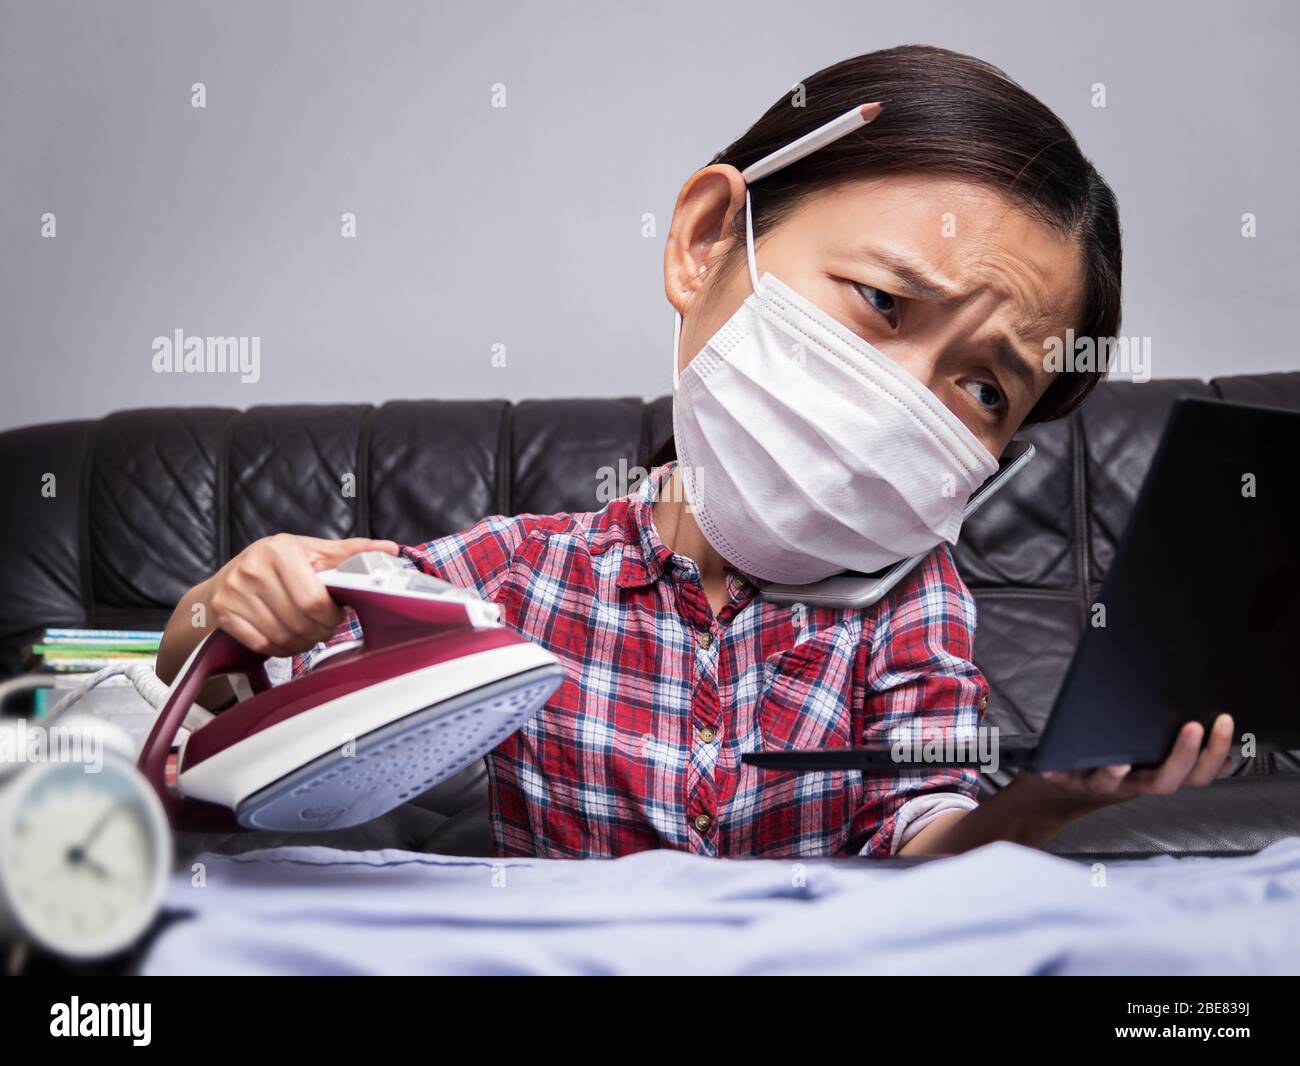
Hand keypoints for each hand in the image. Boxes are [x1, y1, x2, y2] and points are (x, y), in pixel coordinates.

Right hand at [206, 534, 398, 655]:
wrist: (228, 577)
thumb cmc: (277, 564)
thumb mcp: (313, 551)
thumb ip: (350, 553)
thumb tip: (390, 549)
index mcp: (281, 550)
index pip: (314, 599)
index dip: (330, 616)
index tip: (336, 616)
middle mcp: (253, 568)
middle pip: (299, 621)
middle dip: (319, 632)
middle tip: (324, 629)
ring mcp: (234, 591)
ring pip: (282, 636)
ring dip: (301, 642)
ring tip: (307, 633)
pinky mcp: (224, 612)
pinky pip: (262, 644)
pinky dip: (280, 648)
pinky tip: (287, 639)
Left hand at [1027, 713, 1235, 814]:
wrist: (1063, 792)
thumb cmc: (1111, 767)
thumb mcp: (1147, 761)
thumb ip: (1174, 752)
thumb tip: (1216, 738)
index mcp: (1155, 777)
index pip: (1196, 774)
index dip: (1215, 754)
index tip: (1225, 722)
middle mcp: (1132, 785)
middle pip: (1165, 782)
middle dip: (1183, 756)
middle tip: (1194, 727)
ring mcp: (1100, 785)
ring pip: (1112, 784)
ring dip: (1117, 774)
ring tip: (1121, 761)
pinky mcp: (1066, 780)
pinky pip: (1061, 778)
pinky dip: (1056, 771)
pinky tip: (1049, 765)